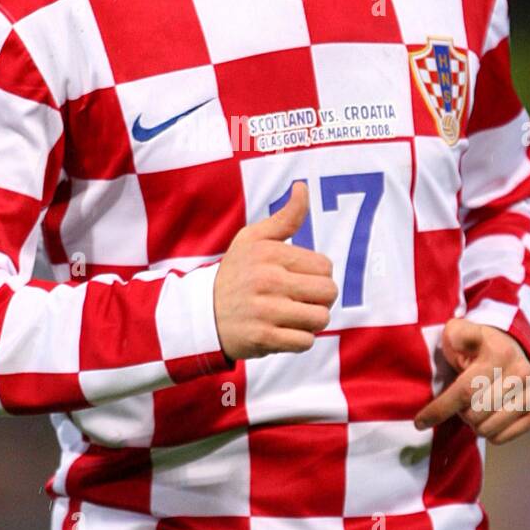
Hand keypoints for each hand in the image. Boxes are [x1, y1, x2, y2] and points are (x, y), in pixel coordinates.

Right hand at [213, 181, 338, 360]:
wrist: (200, 314)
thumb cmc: (235, 274)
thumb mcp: (253, 240)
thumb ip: (285, 217)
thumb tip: (303, 187)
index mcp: (269, 253)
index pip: (325, 266)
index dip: (317, 275)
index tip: (299, 279)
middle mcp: (268, 279)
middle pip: (328, 292)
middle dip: (320, 299)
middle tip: (300, 300)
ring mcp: (265, 310)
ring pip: (320, 318)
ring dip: (311, 321)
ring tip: (293, 317)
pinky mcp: (263, 337)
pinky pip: (305, 342)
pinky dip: (299, 340)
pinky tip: (283, 332)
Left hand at [413, 318, 529, 444]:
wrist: (510, 347)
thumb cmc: (476, 344)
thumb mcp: (461, 331)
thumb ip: (456, 334)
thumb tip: (456, 343)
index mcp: (500, 353)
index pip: (465, 391)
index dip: (440, 409)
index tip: (420, 422)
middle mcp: (522, 373)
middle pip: (475, 414)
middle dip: (459, 412)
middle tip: (460, 401)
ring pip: (488, 429)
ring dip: (473, 423)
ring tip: (473, 407)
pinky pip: (503, 437)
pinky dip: (489, 433)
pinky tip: (487, 417)